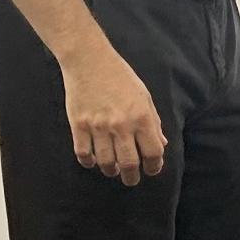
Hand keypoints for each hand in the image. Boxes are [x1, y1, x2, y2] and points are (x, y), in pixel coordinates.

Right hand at [62, 46, 166, 185]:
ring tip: (113, 170)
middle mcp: (121, 124)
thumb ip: (153, 122)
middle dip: (132, 177)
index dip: (155, 166)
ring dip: (111, 171)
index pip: (153, 153)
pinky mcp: (78, 125)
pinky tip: (93, 161)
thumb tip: (161, 144)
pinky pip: (83, 153)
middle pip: (129, 163)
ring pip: (106, 162)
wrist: (88, 60)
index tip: (151, 170)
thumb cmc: (120, 76)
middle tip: (131, 179)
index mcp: (141, 117)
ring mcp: (98, 126)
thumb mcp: (144, 96)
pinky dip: (89, 162)